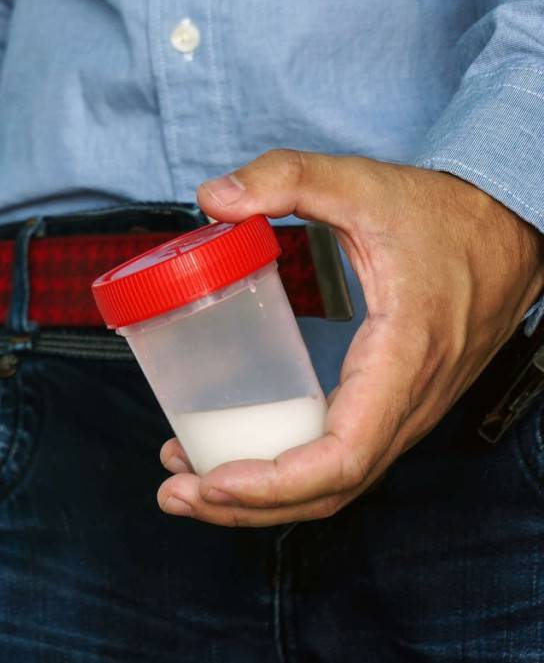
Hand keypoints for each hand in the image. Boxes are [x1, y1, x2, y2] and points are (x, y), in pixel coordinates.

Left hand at [157, 150, 543, 525]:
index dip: (276, 481)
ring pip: (333, 486)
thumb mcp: (362, 183)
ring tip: (186, 485)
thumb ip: (288, 178)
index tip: (214, 479)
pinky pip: (339, 463)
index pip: (344, 455)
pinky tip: (232, 459)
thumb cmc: (443, 217)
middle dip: (246, 507)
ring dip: (259, 501)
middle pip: (328, 490)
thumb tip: (212, 197)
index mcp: (402, 357)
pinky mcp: (392, 410)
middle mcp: (407, 403)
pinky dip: (284, 477)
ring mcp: (404, 414)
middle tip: (175, 492)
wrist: (513, 233)